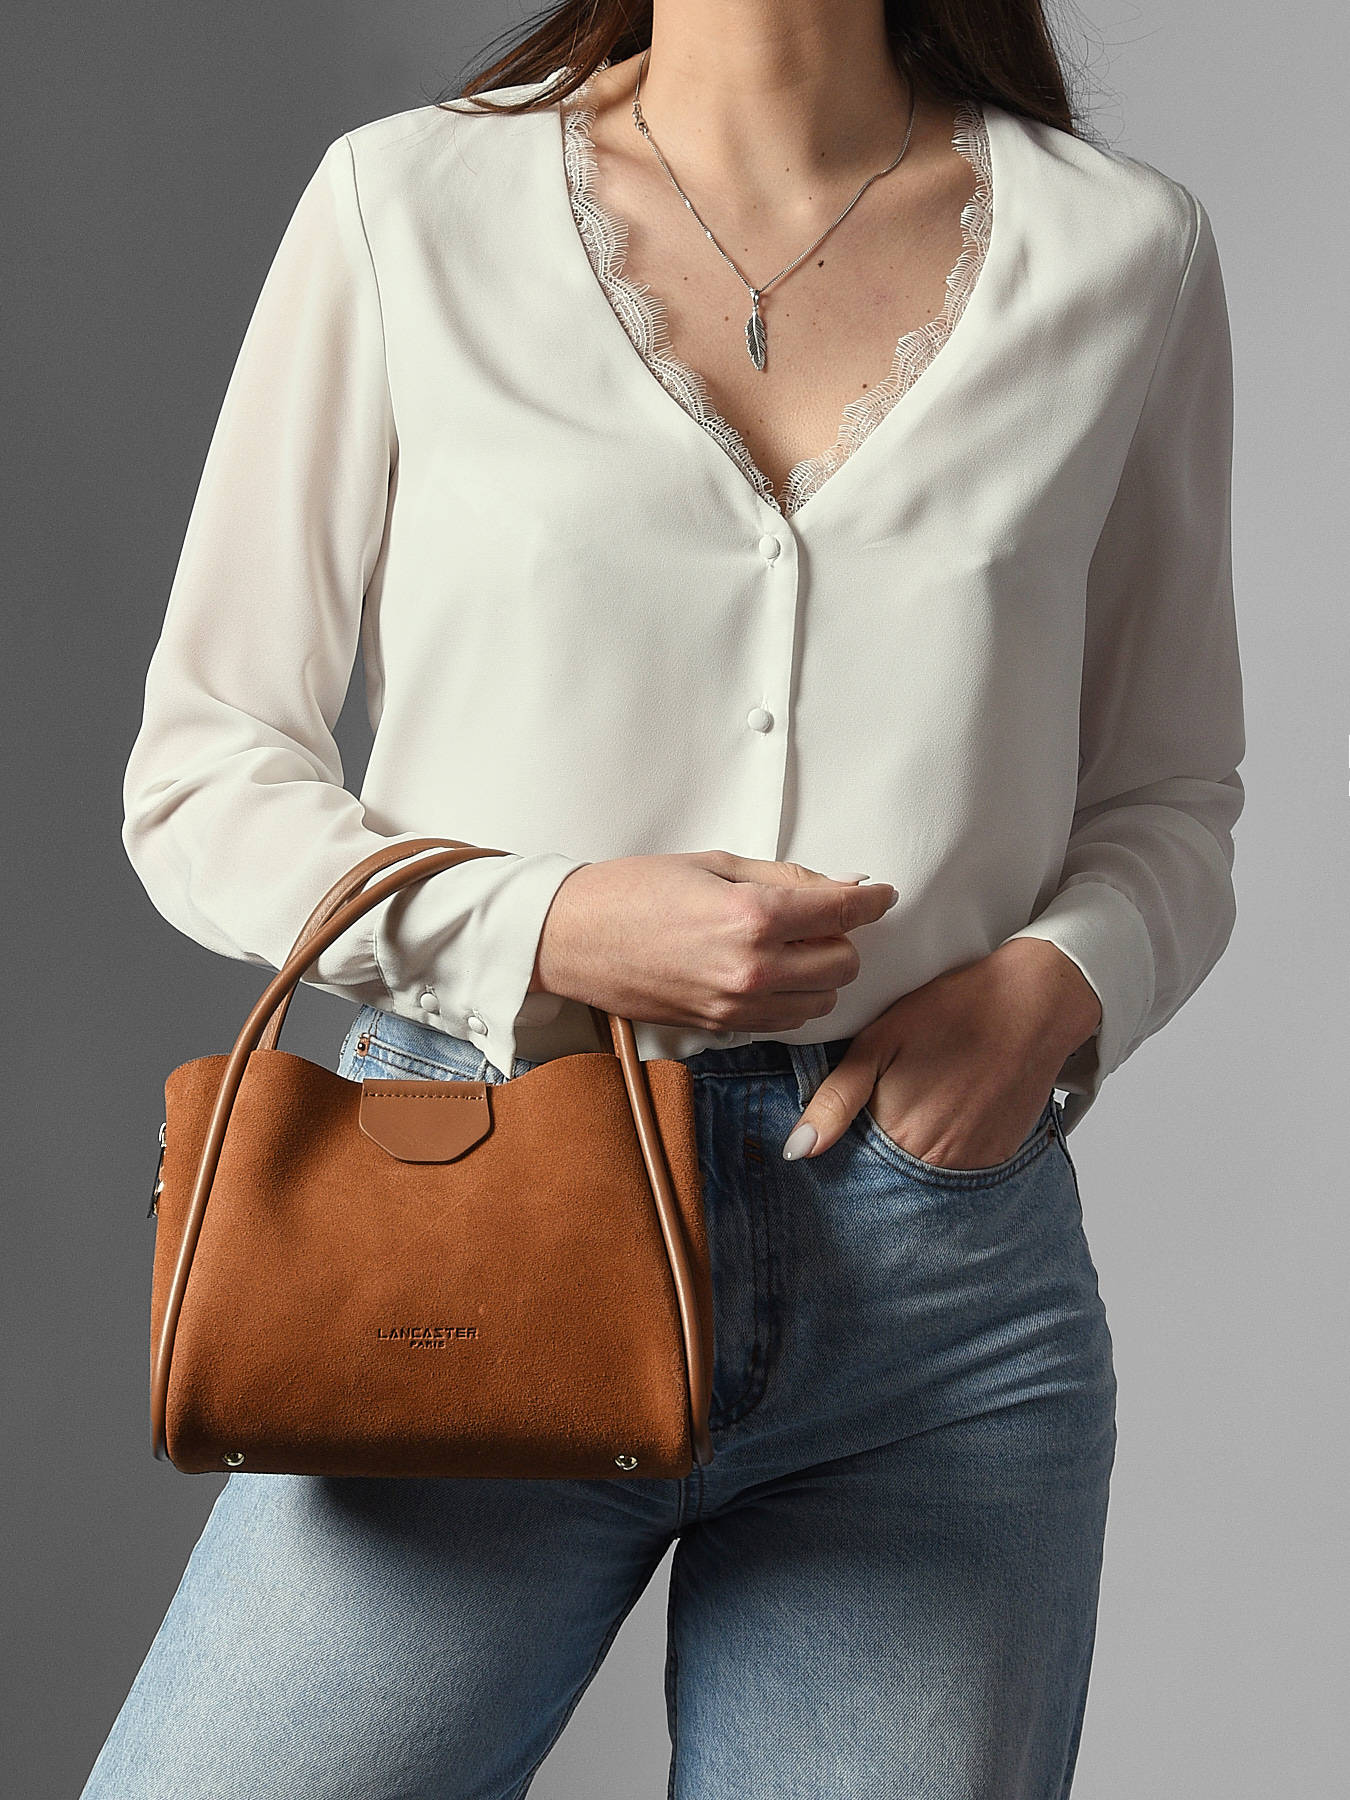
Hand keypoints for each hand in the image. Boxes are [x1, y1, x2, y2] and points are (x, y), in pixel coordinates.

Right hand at [530, 852, 896, 1032]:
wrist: (572, 937)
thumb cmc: (634, 891)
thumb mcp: (715, 863)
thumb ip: (788, 877)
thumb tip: (847, 885)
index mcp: (753, 916)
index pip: (843, 911)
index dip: (873, 899)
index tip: (880, 893)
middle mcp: (752, 968)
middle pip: (844, 963)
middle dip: (843, 937)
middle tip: (819, 916)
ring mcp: (737, 1006)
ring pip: (822, 1001)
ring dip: (820, 973)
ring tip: (790, 946)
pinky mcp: (721, 1028)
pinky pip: (787, 1022)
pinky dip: (793, 998)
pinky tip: (770, 972)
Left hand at [781, 939, 1101, 1168]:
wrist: (1032, 1004)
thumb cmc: (951, 1012)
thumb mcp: (879, 1042)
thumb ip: (835, 1100)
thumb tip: (797, 1150)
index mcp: (895, 1134)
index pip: (851, 1166)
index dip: (846, 1140)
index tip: (856, 1111)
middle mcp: (933, 1163)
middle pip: (885, 1174)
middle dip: (877, 1146)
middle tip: (898, 1095)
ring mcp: (969, 1166)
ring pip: (920, 1174)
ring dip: (912, 1148)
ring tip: (926, 1096)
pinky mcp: (997, 1161)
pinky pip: (957, 1170)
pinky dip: (946, 1147)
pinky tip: (952, 1106)